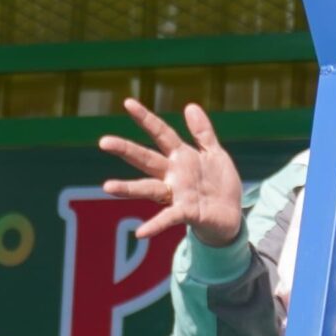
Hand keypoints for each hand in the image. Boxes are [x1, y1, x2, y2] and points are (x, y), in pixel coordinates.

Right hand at [98, 99, 245, 245]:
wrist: (232, 216)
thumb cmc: (220, 184)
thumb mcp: (215, 154)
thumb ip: (202, 132)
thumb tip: (190, 106)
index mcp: (182, 157)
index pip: (161, 134)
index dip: (146, 118)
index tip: (128, 102)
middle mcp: (173, 175)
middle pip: (146, 159)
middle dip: (126, 150)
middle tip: (103, 141)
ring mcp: (177, 194)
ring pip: (148, 188)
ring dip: (128, 188)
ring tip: (107, 187)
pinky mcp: (186, 212)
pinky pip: (168, 218)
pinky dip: (154, 225)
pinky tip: (140, 232)